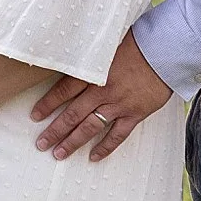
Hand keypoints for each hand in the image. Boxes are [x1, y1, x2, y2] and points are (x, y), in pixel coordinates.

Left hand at [31, 30, 173, 160]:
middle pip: (72, 114)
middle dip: (55, 131)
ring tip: (59, 154)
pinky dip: (105, 147)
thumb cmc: (137, 42)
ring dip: (73, 142)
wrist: (166, 50)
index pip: (63, 91)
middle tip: (41, 144)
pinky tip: (93, 157)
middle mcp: (102, 91)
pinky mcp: (135, 114)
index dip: (47, 105)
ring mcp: (119, 104)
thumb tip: (69, 56)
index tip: (35, 116)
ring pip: (90, 128)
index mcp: (93, 72)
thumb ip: (88, 56)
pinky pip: (117, 135)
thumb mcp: (106, 44)